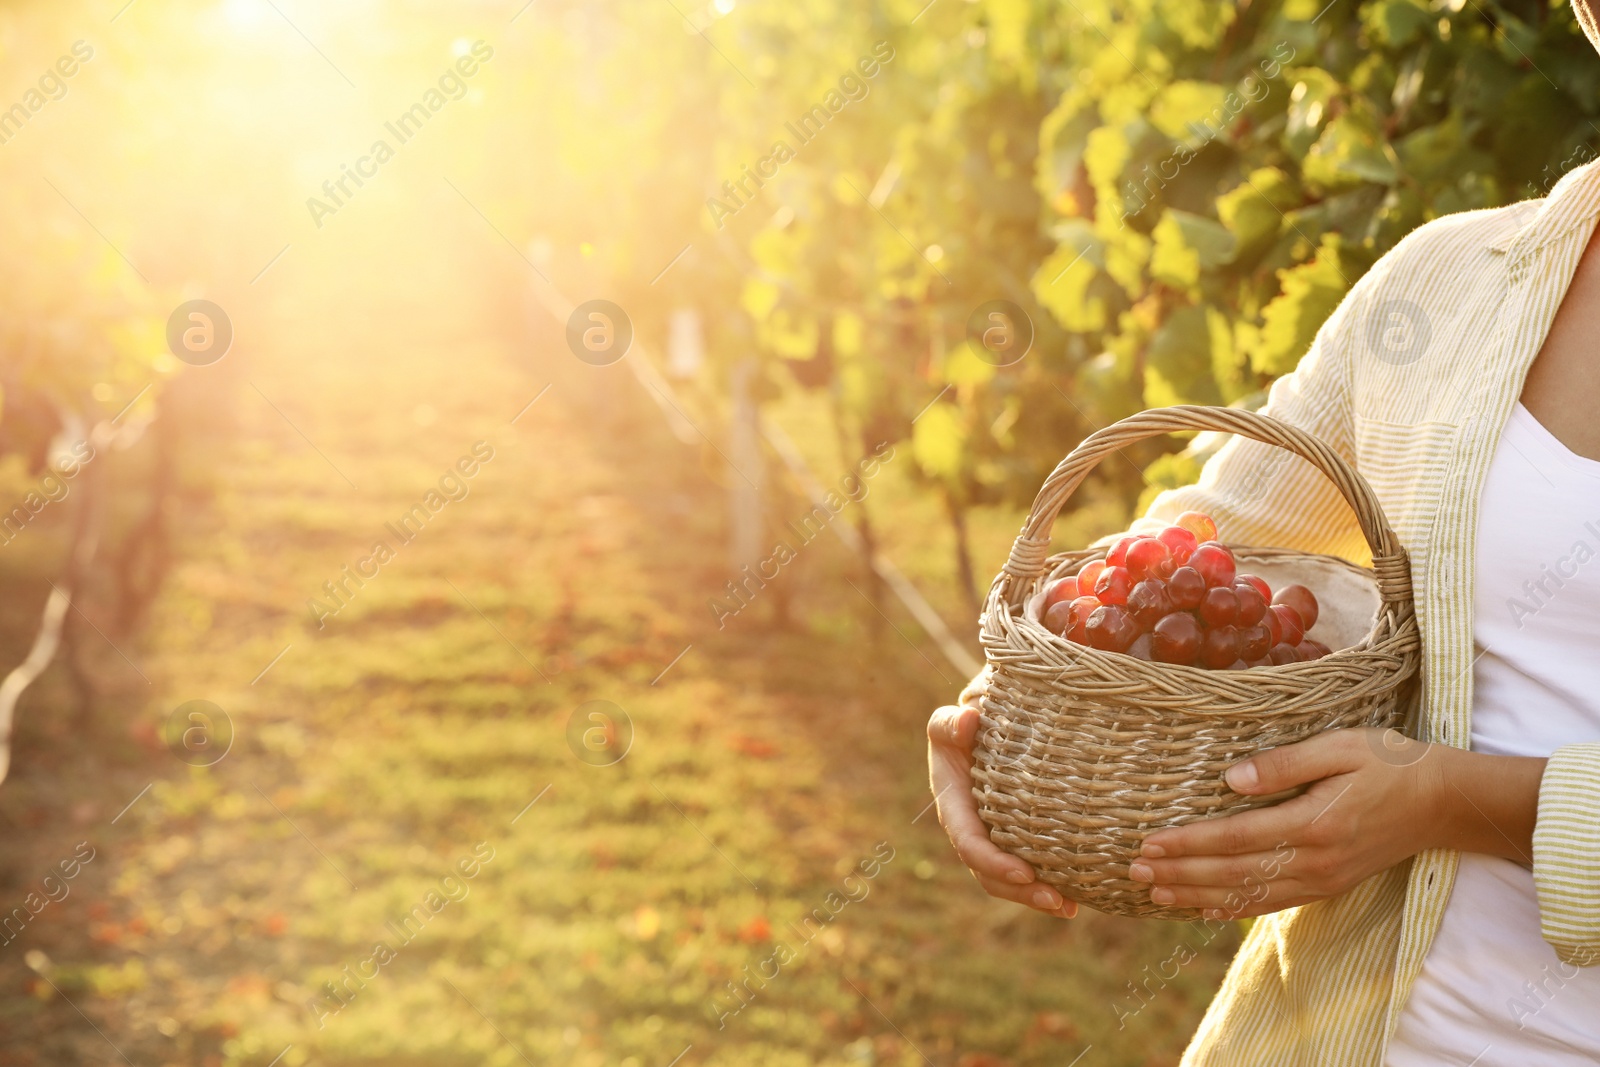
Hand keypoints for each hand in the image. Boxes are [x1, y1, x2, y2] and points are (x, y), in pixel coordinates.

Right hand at [927, 703, 1077, 917]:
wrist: (984, 728)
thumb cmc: (968, 723)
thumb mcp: (952, 721)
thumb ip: (952, 724)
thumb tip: (969, 721)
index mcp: (952, 806)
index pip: (969, 842)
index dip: (993, 862)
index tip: (1024, 872)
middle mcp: (970, 829)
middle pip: (989, 873)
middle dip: (1019, 891)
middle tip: (1055, 900)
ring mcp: (992, 838)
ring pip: (1008, 880)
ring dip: (1035, 897)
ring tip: (1069, 908)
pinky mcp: (1014, 839)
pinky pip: (1028, 870)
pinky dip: (1049, 887)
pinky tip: (1076, 902)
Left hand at [1129, 728, 1443, 919]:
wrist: (1443, 802)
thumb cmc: (1390, 763)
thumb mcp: (1341, 746)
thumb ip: (1285, 764)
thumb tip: (1230, 778)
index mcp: (1314, 823)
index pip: (1236, 838)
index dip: (1189, 843)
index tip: (1149, 842)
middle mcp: (1315, 860)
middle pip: (1233, 873)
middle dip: (1180, 874)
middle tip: (1135, 870)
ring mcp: (1322, 879)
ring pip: (1248, 895)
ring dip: (1198, 895)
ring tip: (1155, 893)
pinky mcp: (1328, 885)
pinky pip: (1272, 903)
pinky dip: (1234, 908)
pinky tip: (1204, 909)